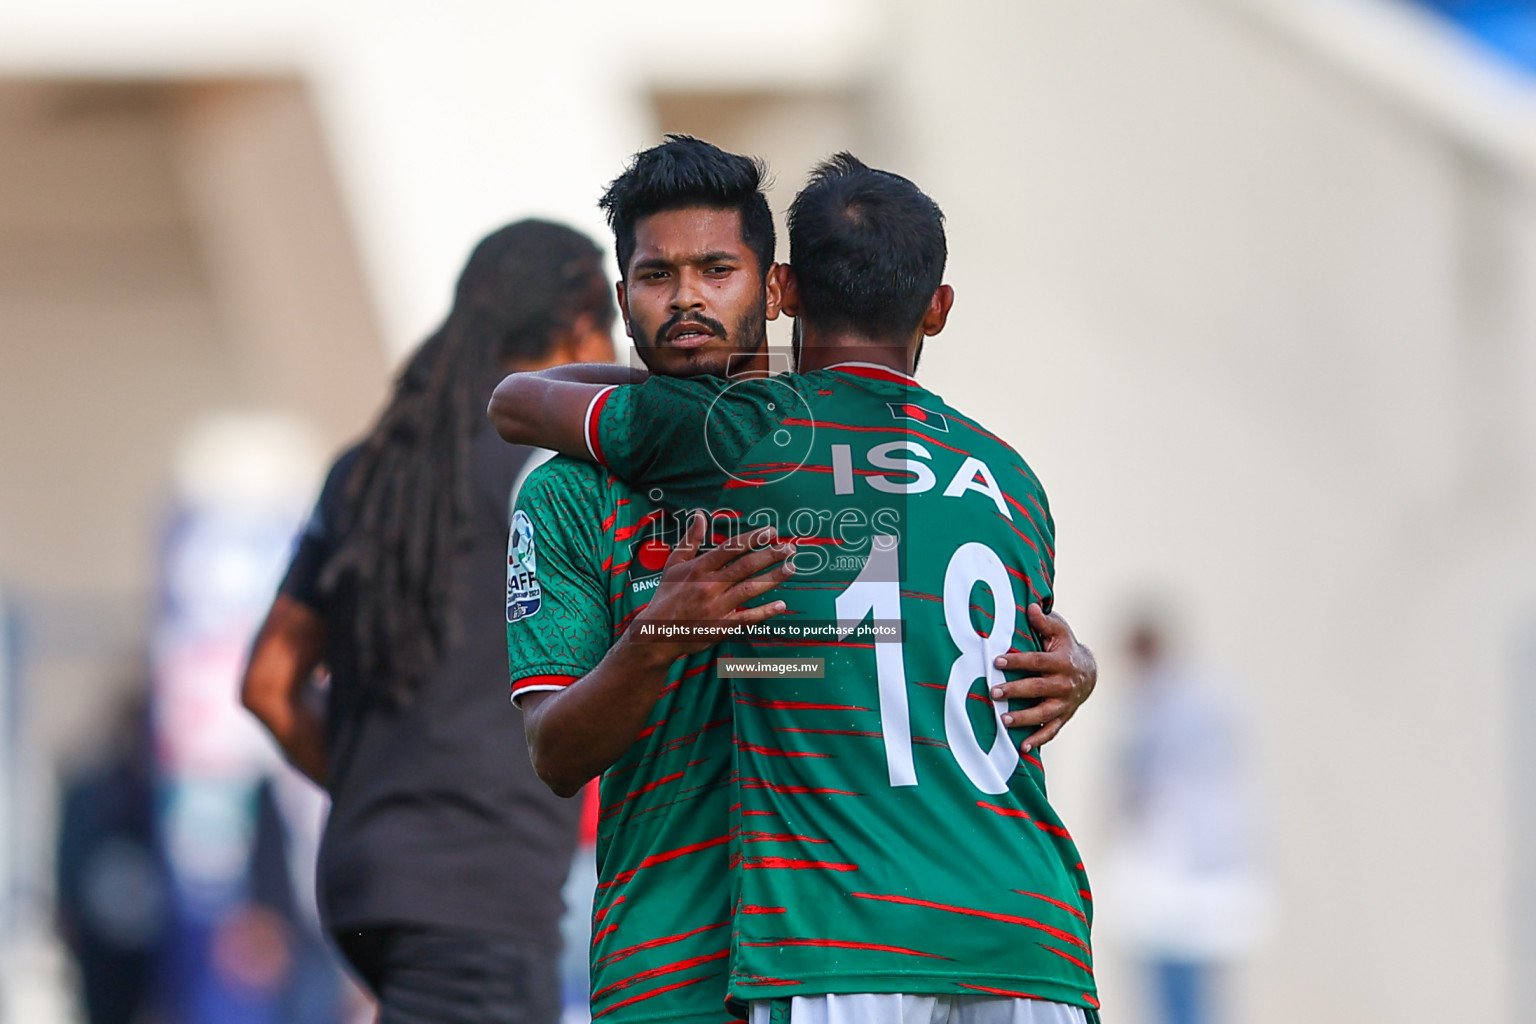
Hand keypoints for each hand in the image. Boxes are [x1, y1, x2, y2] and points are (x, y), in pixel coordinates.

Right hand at [625, 513, 793, 659]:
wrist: (657, 633)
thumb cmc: (667, 595)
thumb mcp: (673, 564)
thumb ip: (690, 540)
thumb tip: (699, 516)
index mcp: (698, 568)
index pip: (730, 549)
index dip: (752, 539)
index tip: (771, 531)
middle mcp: (709, 585)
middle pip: (744, 567)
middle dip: (769, 555)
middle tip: (789, 548)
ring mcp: (716, 607)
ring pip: (749, 589)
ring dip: (773, 578)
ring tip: (791, 568)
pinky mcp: (721, 627)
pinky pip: (747, 618)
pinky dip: (765, 612)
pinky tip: (781, 604)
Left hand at [989, 604, 1096, 753]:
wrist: (1089, 673)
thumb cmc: (1066, 648)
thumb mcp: (1059, 631)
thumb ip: (1044, 622)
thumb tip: (1031, 606)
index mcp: (1062, 661)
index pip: (1037, 661)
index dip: (1017, 661)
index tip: (996, 661)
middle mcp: (1065, 684)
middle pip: (1038, 688)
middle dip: (1015, 691)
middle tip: (994, 692)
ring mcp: (1065, 703)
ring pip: (1044, 713)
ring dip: (1024, 718)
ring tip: (1003, 720)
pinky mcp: (1064, 717)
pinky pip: (1051, 731)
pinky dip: (1038, 740)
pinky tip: (1022, 747)